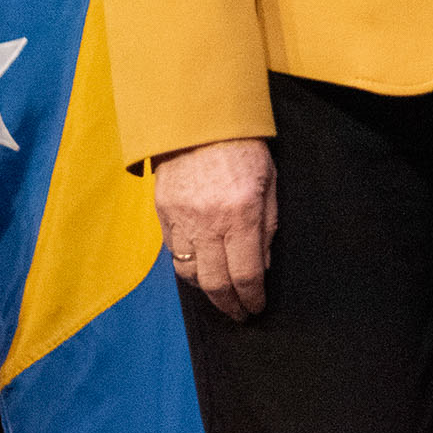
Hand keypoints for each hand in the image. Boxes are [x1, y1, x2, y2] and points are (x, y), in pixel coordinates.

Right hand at [157, 137, 277, 320]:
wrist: (199, 119)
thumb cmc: (242, 147)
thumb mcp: (269, 182)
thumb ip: (267, 226)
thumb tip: (262, 266)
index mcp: (241, 214)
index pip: (246, 274)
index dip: (252, 298)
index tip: (256, 308)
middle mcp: (209, 222)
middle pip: (216, 283)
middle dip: (230, 305)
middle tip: (239, 313)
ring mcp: (182, 220)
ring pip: (191, 274)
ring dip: (207, 291)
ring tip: (220, 294)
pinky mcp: (164, 214)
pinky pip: (175, 254)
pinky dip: (188, 267)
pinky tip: (200, 268)